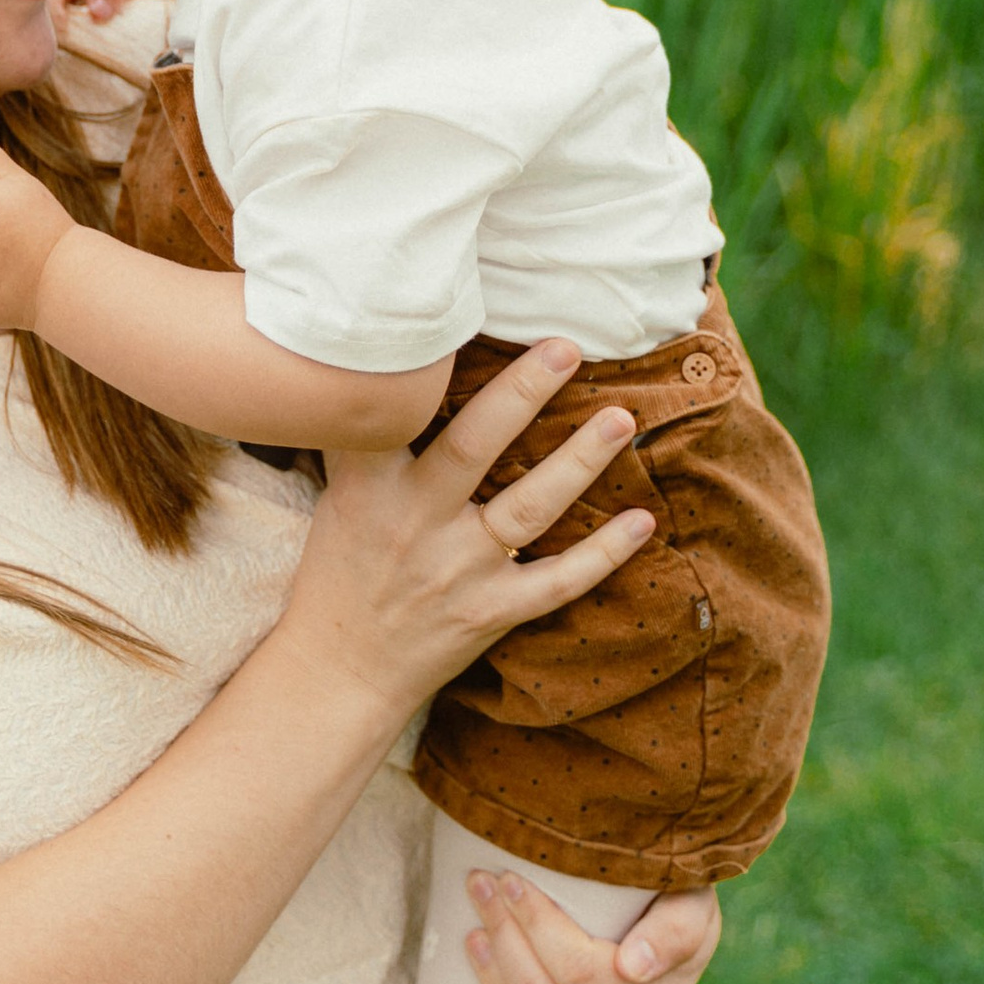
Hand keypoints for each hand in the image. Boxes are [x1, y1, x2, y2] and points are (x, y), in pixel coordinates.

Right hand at [281, 345, 657, 732]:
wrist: (340, 670)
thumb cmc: (340, 569)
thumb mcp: (339, 496)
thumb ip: (369, 440)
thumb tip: (394, 361)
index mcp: (371, 486)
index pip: (400, 413)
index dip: (430, 366)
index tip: (460, 313)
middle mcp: (417, 522)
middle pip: (475, 445)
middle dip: (524, 392)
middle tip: (567, 347)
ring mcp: (458, 571)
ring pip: (529, 507)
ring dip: (578, 461)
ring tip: (619, 418)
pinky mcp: (491, 613)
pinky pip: (557, 582)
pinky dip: (604, 555)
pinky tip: (643, 522)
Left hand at [464, 876, 722, 983]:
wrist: (672, 945)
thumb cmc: (671, 910)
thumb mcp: (689, 903)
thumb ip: (674, 930)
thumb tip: (633, 966)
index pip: (578, 970)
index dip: (535, 925)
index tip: (507, 881)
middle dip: (505, 940)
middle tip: (480, 890)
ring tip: (475, 940)